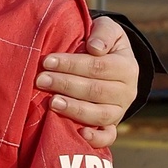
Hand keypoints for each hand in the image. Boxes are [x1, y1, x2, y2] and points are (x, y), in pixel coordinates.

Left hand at [35, 16, 137, 148]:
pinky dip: (96, 138)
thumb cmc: (100, 41)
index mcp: (126, 66)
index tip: (47, 61)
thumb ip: (103, 33)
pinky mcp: (112, 124)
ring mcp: (119, 110)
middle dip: (65, 85)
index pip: (97, 66)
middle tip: (40, 80)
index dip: (72, 64)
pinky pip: (108, 136)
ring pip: (100, 114)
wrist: (109, 60)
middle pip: (95, 90)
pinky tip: (79, 133)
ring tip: (52, 102)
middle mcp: (126, 91)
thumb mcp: (107, 29)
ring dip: (75, 109)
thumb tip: (95, 48)